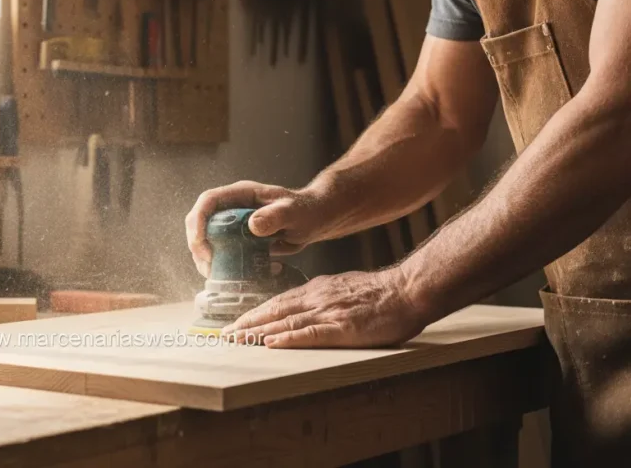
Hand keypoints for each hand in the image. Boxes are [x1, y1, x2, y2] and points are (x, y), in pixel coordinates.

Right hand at [185, 180, 330, 276]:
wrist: (314, 219)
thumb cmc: (305, 210)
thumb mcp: (293, 213)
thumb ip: (275, 216)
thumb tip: (253, 225)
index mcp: (240, 194)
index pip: (208, 201)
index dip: (198, 219)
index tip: (199, 241)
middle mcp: (231, 207)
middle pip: (200, 221)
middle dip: (198, 244)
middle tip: (208, 264)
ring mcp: (232, 223)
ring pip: (206, 239)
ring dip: (206, 258)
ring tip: (217, 275)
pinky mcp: (237, 239)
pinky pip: (221, 252)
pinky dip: (222, 266)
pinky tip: (239, 276)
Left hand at [221, 269, 428, 348]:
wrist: (406, 290)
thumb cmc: (379, 292)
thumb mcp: (342, 287)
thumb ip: (322, 296)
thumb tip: (303, 305)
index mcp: (316, 290)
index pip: (277, 302)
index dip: (254, 313)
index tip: (236, 323)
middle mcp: (316, 298)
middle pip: (274, 311)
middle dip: (247, 324)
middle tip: (224, 335)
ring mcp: (328, 312)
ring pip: (285, 322)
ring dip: (258, 332)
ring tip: (237, 340)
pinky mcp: (343, 328)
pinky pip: (310, 333)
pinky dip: (288, 339)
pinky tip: (271, 343)